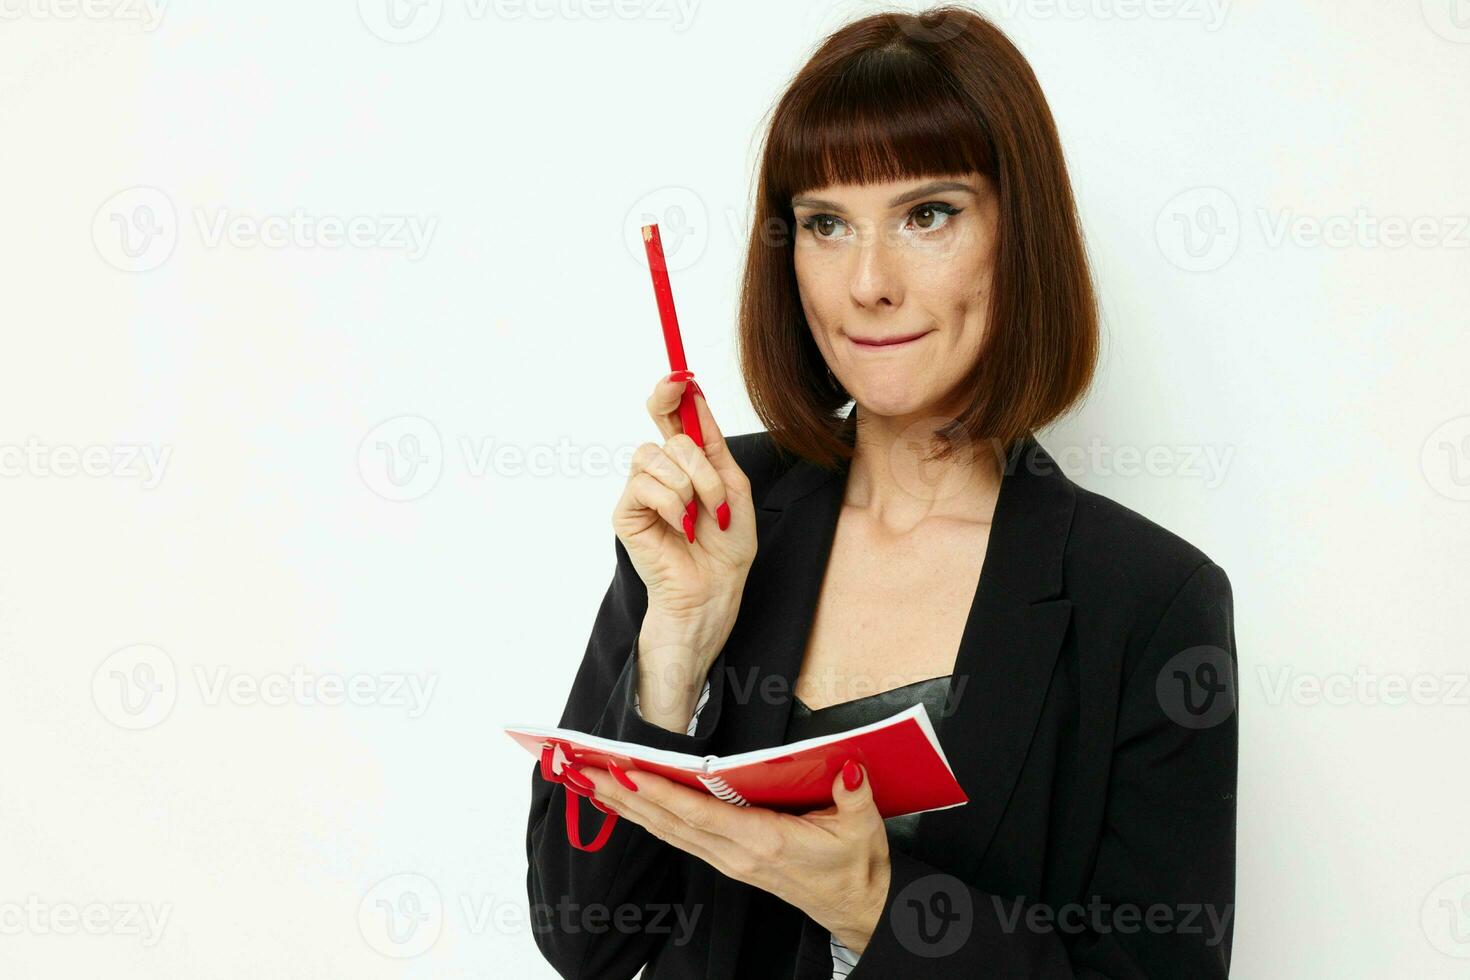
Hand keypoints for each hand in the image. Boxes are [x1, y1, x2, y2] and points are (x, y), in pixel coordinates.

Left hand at [581, 759, 890, 954]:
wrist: (857, 907)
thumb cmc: (856, 867)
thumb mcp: (863, 828)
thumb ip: (854, 794)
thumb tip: (848, 767)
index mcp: (765, 843)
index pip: (700, 814)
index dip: (660, 793)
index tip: (624, 774)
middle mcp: (738, 854)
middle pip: (670, 822)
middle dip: (623, 795)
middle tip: (583, 770)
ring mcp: (730, 862)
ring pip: (668, 831)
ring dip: (627, 807)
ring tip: (590, 783)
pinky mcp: (729, 862)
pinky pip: (680, 838)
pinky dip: (649, 818)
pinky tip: (627, 804)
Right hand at [614, 372, 757, 674]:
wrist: (715, 588)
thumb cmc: (726, 544)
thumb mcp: (733, 484)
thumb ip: (712, 442)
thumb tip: (693, 394)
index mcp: (686, 460)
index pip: (669, 413)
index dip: (669, 391)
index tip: (680, 378)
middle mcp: (659, 470)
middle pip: (671, 437)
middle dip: (703, 469)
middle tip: (717, 503)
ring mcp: (640, 490)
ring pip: (657, 457)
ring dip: (690, 488)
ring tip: (698, 518)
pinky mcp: (626, 512)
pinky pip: (645, 486)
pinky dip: (672, 505)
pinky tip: (680, 528)